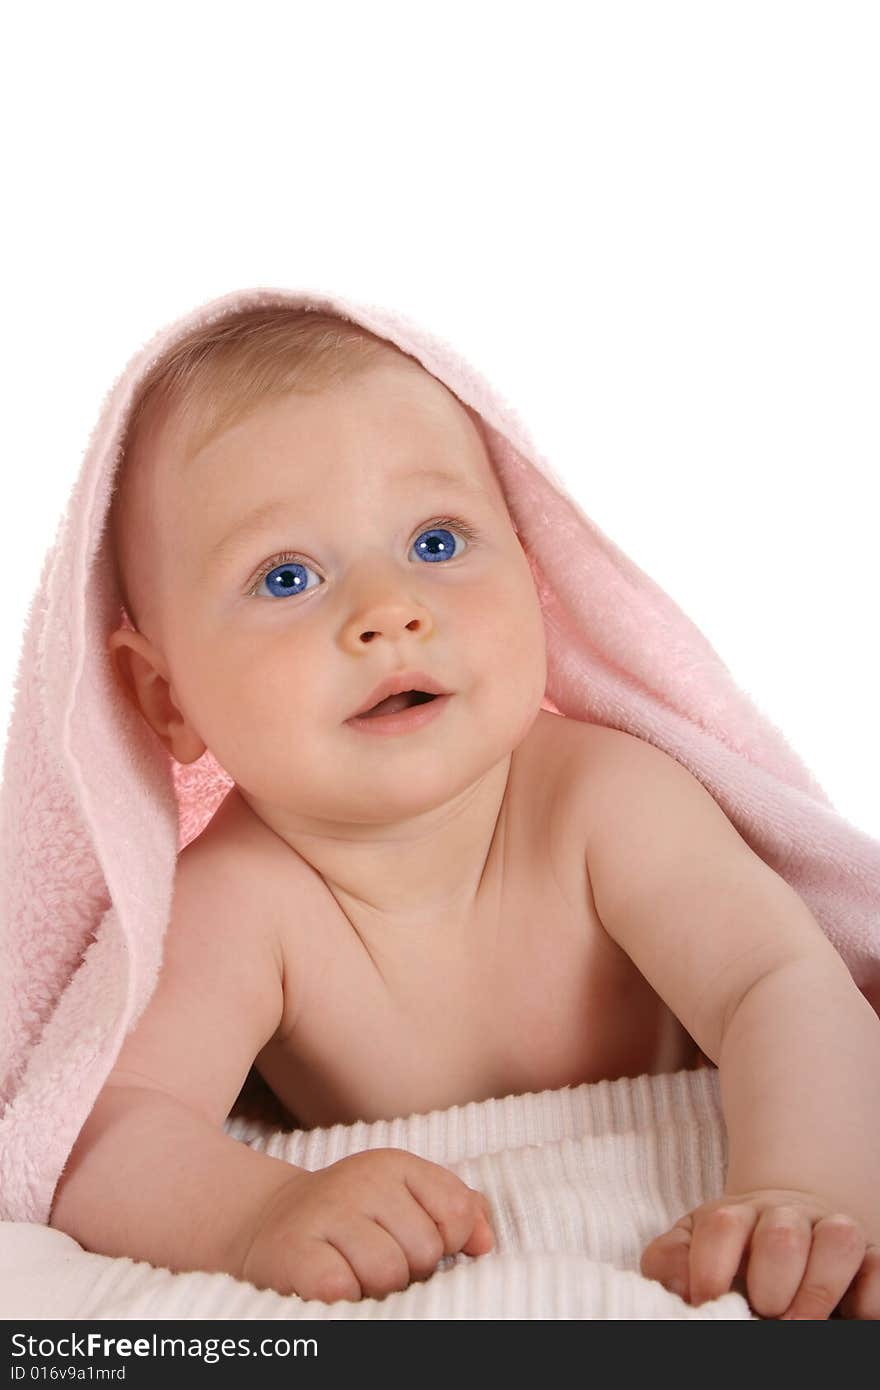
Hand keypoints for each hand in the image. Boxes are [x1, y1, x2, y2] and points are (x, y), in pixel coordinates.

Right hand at [239, 1148, 493, 1302]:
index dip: (446, 1242)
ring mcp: (326, 1212)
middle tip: (377, 1261)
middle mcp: (361, 1178)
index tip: (417, 1243)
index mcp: (395, 1164)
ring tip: (354, 1272)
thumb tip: (485, 1242)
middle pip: (424, 1249)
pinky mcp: (295, 1251)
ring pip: (388, 1273)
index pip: (456, 1210)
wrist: (268, 1222)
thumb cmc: (353, 1220)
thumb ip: (456, 1212)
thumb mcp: (405, 1201)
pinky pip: (342, 1288)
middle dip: (408, 1270)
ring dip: (376, 1288)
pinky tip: (331, 1282)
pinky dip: (344, 1297)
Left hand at [640, 1189, 879, 1317]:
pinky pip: (879, 1268)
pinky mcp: (869, 1257)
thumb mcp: (693, 1249)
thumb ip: (673, 1263)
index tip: (707, 1303)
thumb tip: (680, 1291)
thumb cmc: (733, 1253)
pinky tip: (850, 1317)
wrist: (788, 1229)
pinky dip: (869, 1296)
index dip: (710, 1270)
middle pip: (781, 1235)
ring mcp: (831, 1232)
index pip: (721, 1227)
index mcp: (736, 1215)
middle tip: (763, 1315)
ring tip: (800, 1324)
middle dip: (771, 1285)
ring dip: (818, 1289)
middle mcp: (786, 1217)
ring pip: (838, 1240)